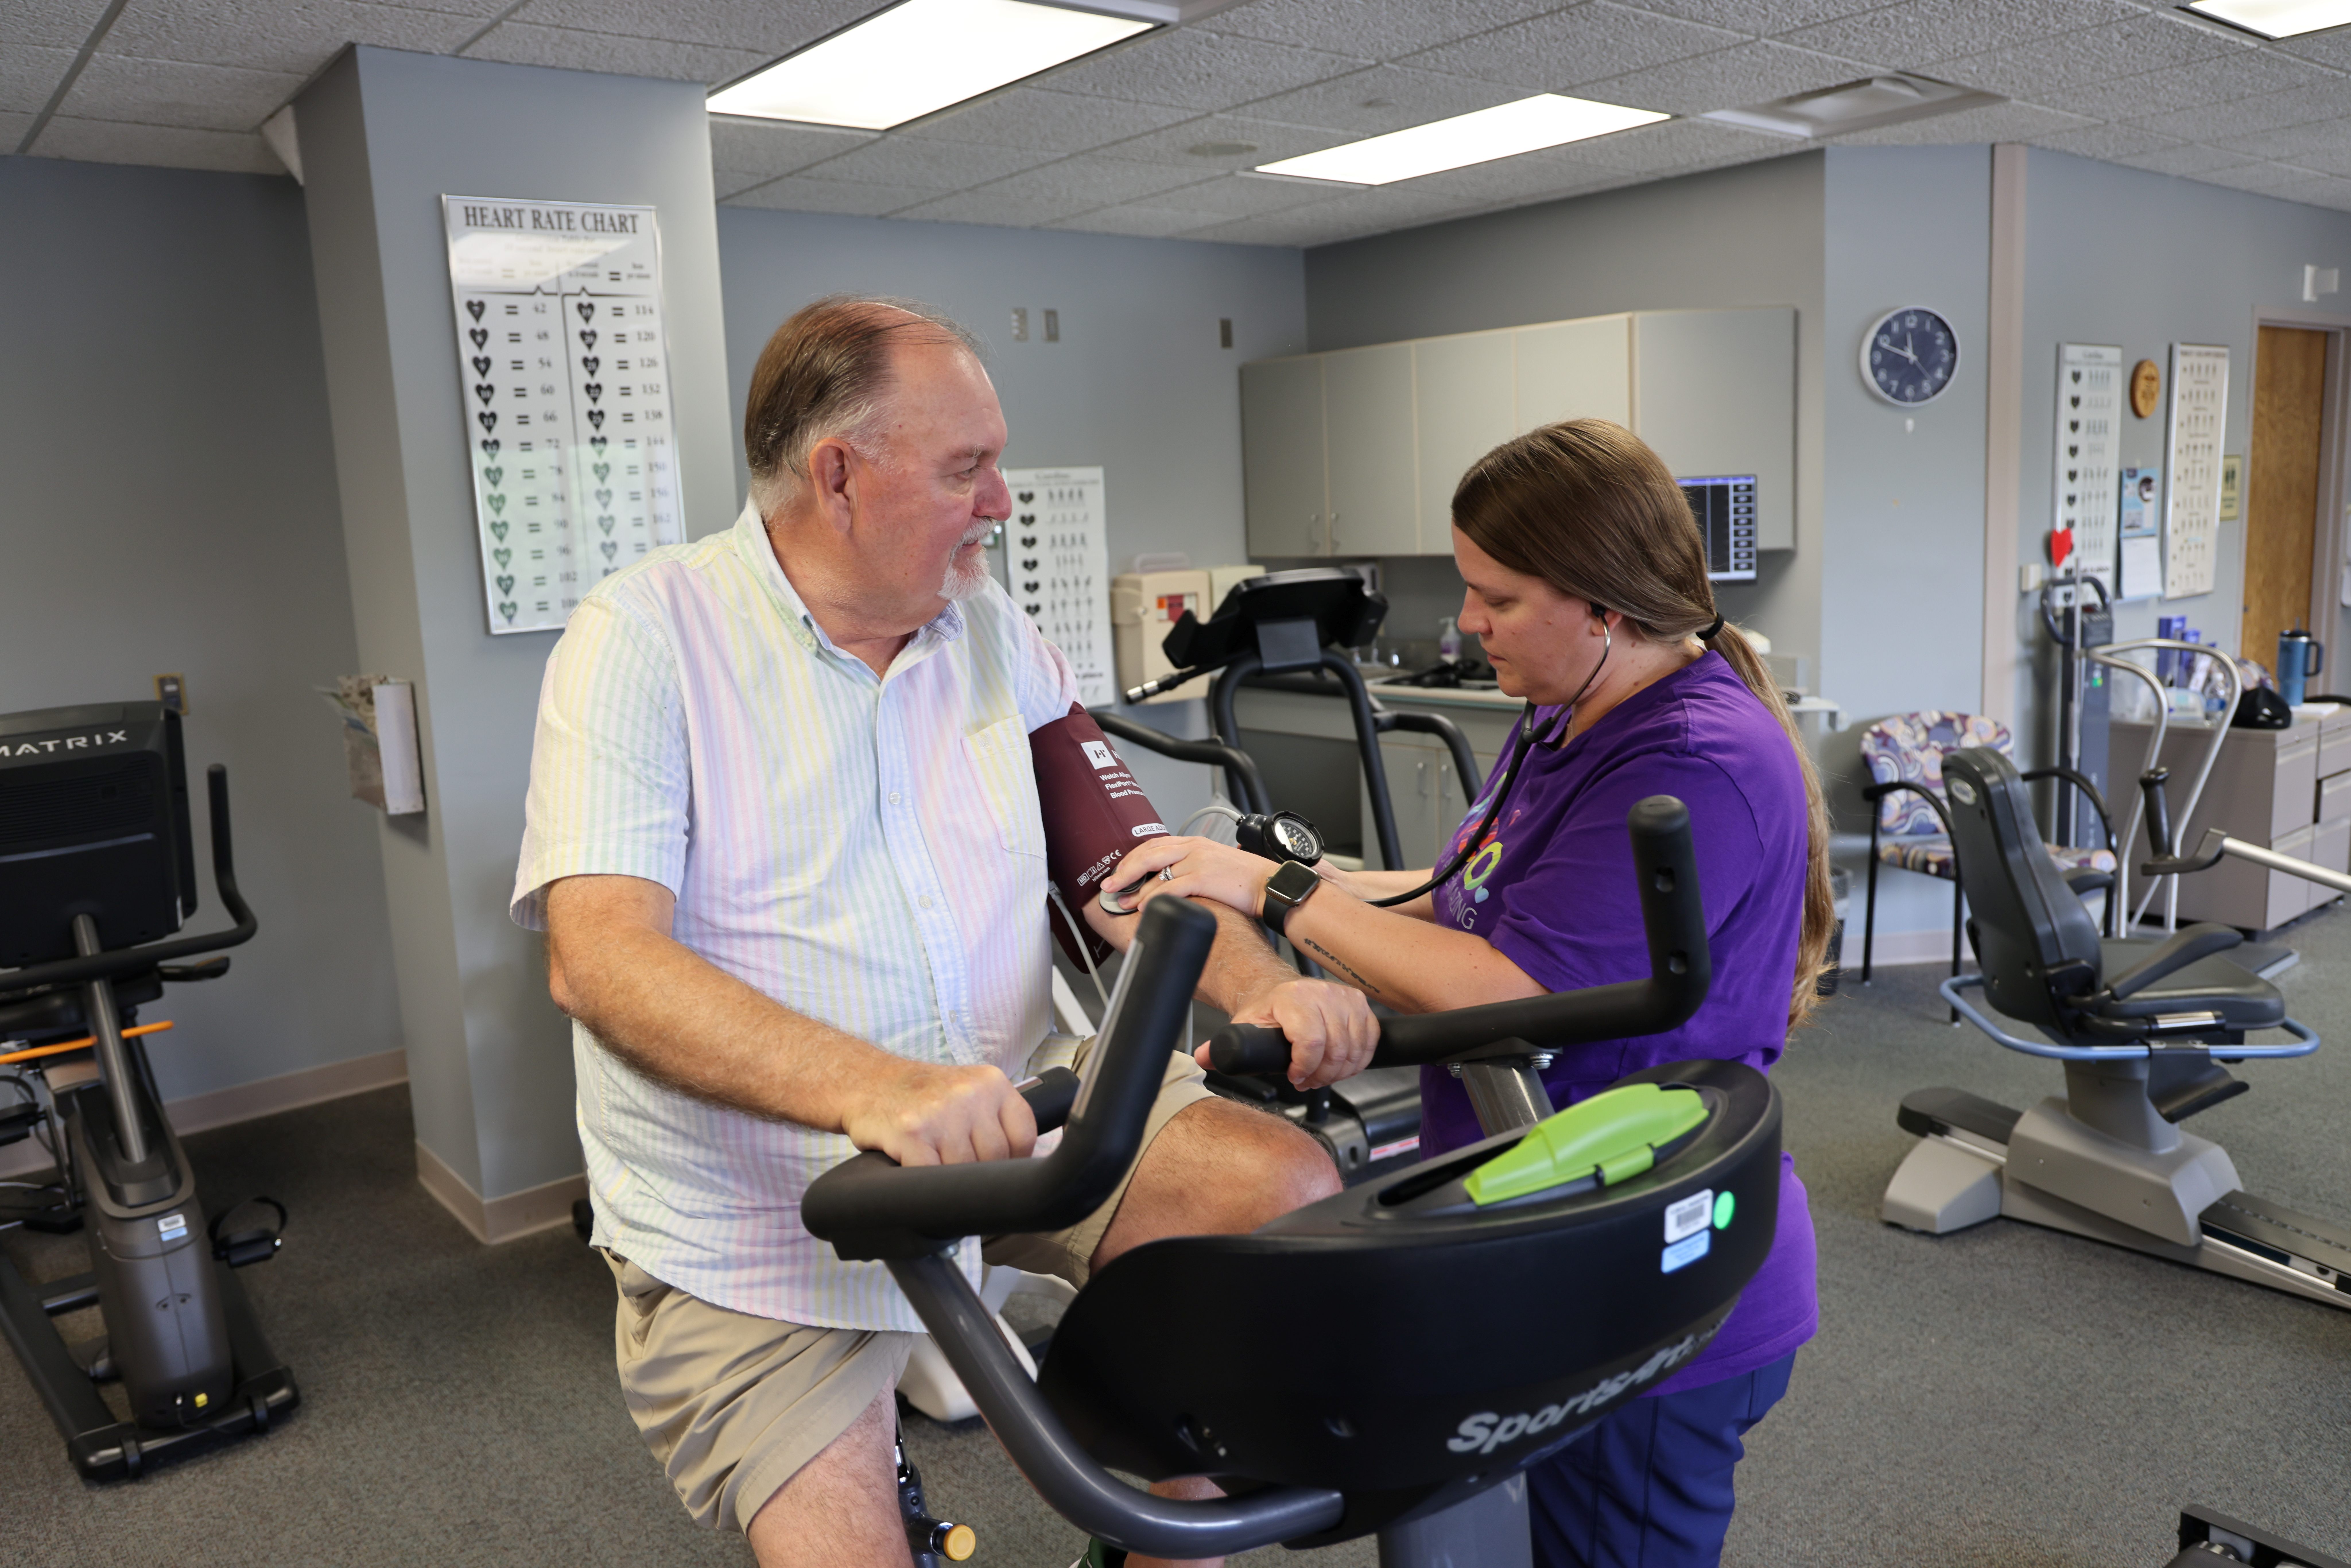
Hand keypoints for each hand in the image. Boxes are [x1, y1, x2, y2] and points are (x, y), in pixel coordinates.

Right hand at [841, 1060, 1035, 1166]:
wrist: (867, 1081)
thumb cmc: (920, 1095)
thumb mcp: (967, 1090)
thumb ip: (994, 1118)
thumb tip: (1020, 1166)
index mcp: (991, 1082)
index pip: (1023, 1136)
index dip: (1014, 1162)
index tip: (998, 1172)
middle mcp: (969, 1094)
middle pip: (995, 1158)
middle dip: (979, 1175)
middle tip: (961, 1177)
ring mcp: (940, 1113)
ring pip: (965, 1171)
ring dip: (950, 1182)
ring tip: (937, 1173)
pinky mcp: (911, 1134)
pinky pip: (932, 1177)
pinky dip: (927, 1187)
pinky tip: (919, 1177)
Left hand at [1104, 835, 1278, 919]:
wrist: (1271, 884)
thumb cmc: (1247, 879)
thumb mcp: (1216, 865)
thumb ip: (1195, 866)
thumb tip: (1174, 880)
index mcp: (1196, 842)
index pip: (1156, 844)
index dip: (1134, 857)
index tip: (1120, 871)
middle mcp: (1194, 847)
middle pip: (1149, 853)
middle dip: (1125, 870)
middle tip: (1109, 884)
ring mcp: (1198, 861)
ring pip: (1156, 870)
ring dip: (1134, 886)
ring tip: (1120, 900)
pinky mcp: (1204, 877)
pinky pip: (1171, 887)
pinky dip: (1153, 897)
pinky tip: (1142, 907)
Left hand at [1202, 977, 1379, 1088]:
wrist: (1283, 991)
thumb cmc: (1268, 1011)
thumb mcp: (1244, 1025)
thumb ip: (1224, 1045)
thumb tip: (1204, 1058)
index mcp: (1292, 997)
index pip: (1310, 1040)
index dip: (1304, 1068)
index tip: (1295, 1078)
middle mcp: (1322, 993)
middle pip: (1335, 1050)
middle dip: (1321, 1075)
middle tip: (1307, 1082)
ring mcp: (1345, 997)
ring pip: (1354, 1049)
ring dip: (1340, 1071)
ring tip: (1320, 1075)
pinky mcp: (1361, 1003)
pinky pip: (1369, 1041)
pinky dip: (1357, 1060)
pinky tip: (1341, 1065)